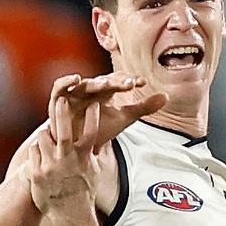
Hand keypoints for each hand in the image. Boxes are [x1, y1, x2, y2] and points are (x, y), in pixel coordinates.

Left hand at [27, 94, 101, 214]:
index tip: (94, 103)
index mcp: (83, 159)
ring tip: (49, 140)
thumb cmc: (84, 192)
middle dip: (62, 113)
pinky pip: (34, 151)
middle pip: (63, 131)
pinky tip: (42, 157)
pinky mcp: (37, 172)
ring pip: (43, 138)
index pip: (91, 133)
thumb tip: (99, 140)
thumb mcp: (94, 172)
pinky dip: (37, 150)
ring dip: (46, 135)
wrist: (69, 214)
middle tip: (61, 99)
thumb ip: (93, 154)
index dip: (93, 116)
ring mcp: (50, 166)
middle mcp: (67, 160)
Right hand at [46, 72, 166, 145]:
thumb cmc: (98, 129)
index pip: (119, 81)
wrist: (76, 147)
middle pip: (103, 81)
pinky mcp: (58, 100)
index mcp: (106, 91)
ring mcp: (74, 94)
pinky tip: (75, 78)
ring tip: (106, 83)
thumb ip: (143, 107)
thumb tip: (167, 96)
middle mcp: (91, 89)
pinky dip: (65, 81)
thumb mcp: (124, 118)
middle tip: (128, 84)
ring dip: (95, 83)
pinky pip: (59, 87)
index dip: (129, 80)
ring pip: (85, 84)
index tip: (141, 82)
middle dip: (115, 82)